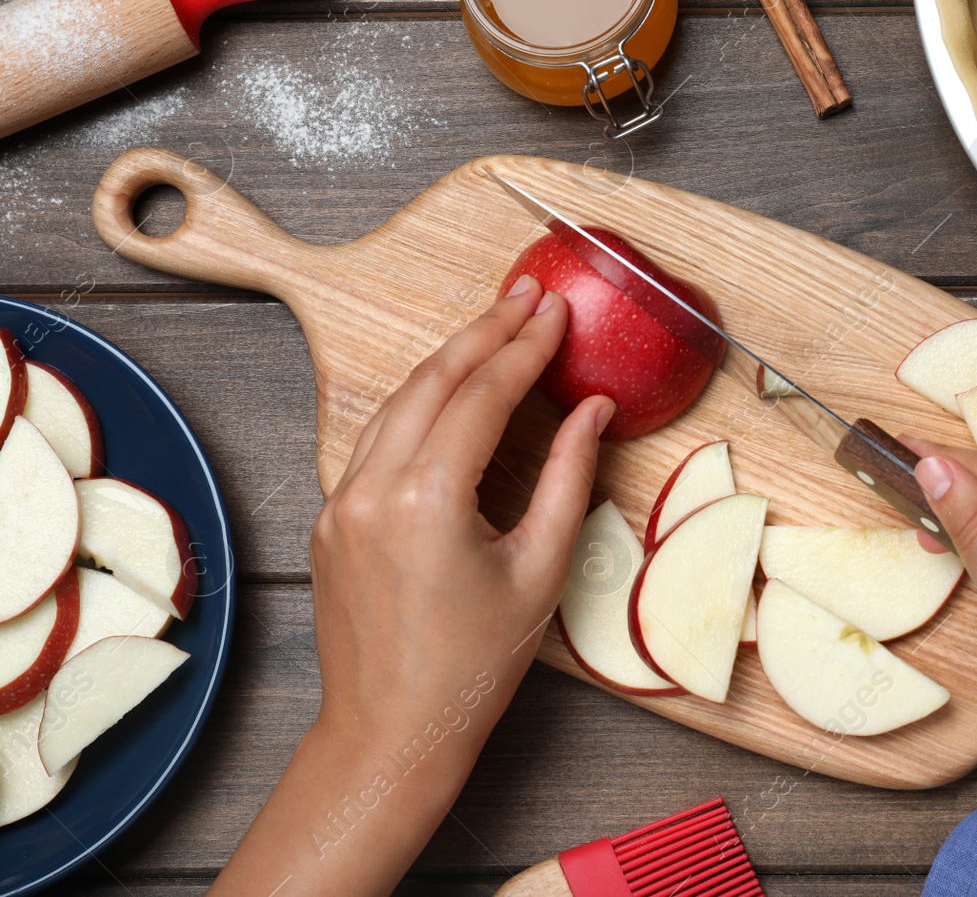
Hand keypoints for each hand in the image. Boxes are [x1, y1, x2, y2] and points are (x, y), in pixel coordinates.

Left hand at [214, 275, 611, 896]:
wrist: (392, 731)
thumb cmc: (473, 665)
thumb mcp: (541, 570)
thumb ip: (571, 478)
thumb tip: (593, 411)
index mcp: (428, 498)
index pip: (484, 394)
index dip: (527, 347)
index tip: (558, 313)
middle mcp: (374, 487)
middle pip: (435, 380)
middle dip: (486, 330)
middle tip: (529, 295)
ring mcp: (343, 501)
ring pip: (399, 402)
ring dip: (449, 359)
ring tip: (495, 325)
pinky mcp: (332, 518)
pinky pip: (378, 438)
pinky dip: (419, 403)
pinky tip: (449, 390)